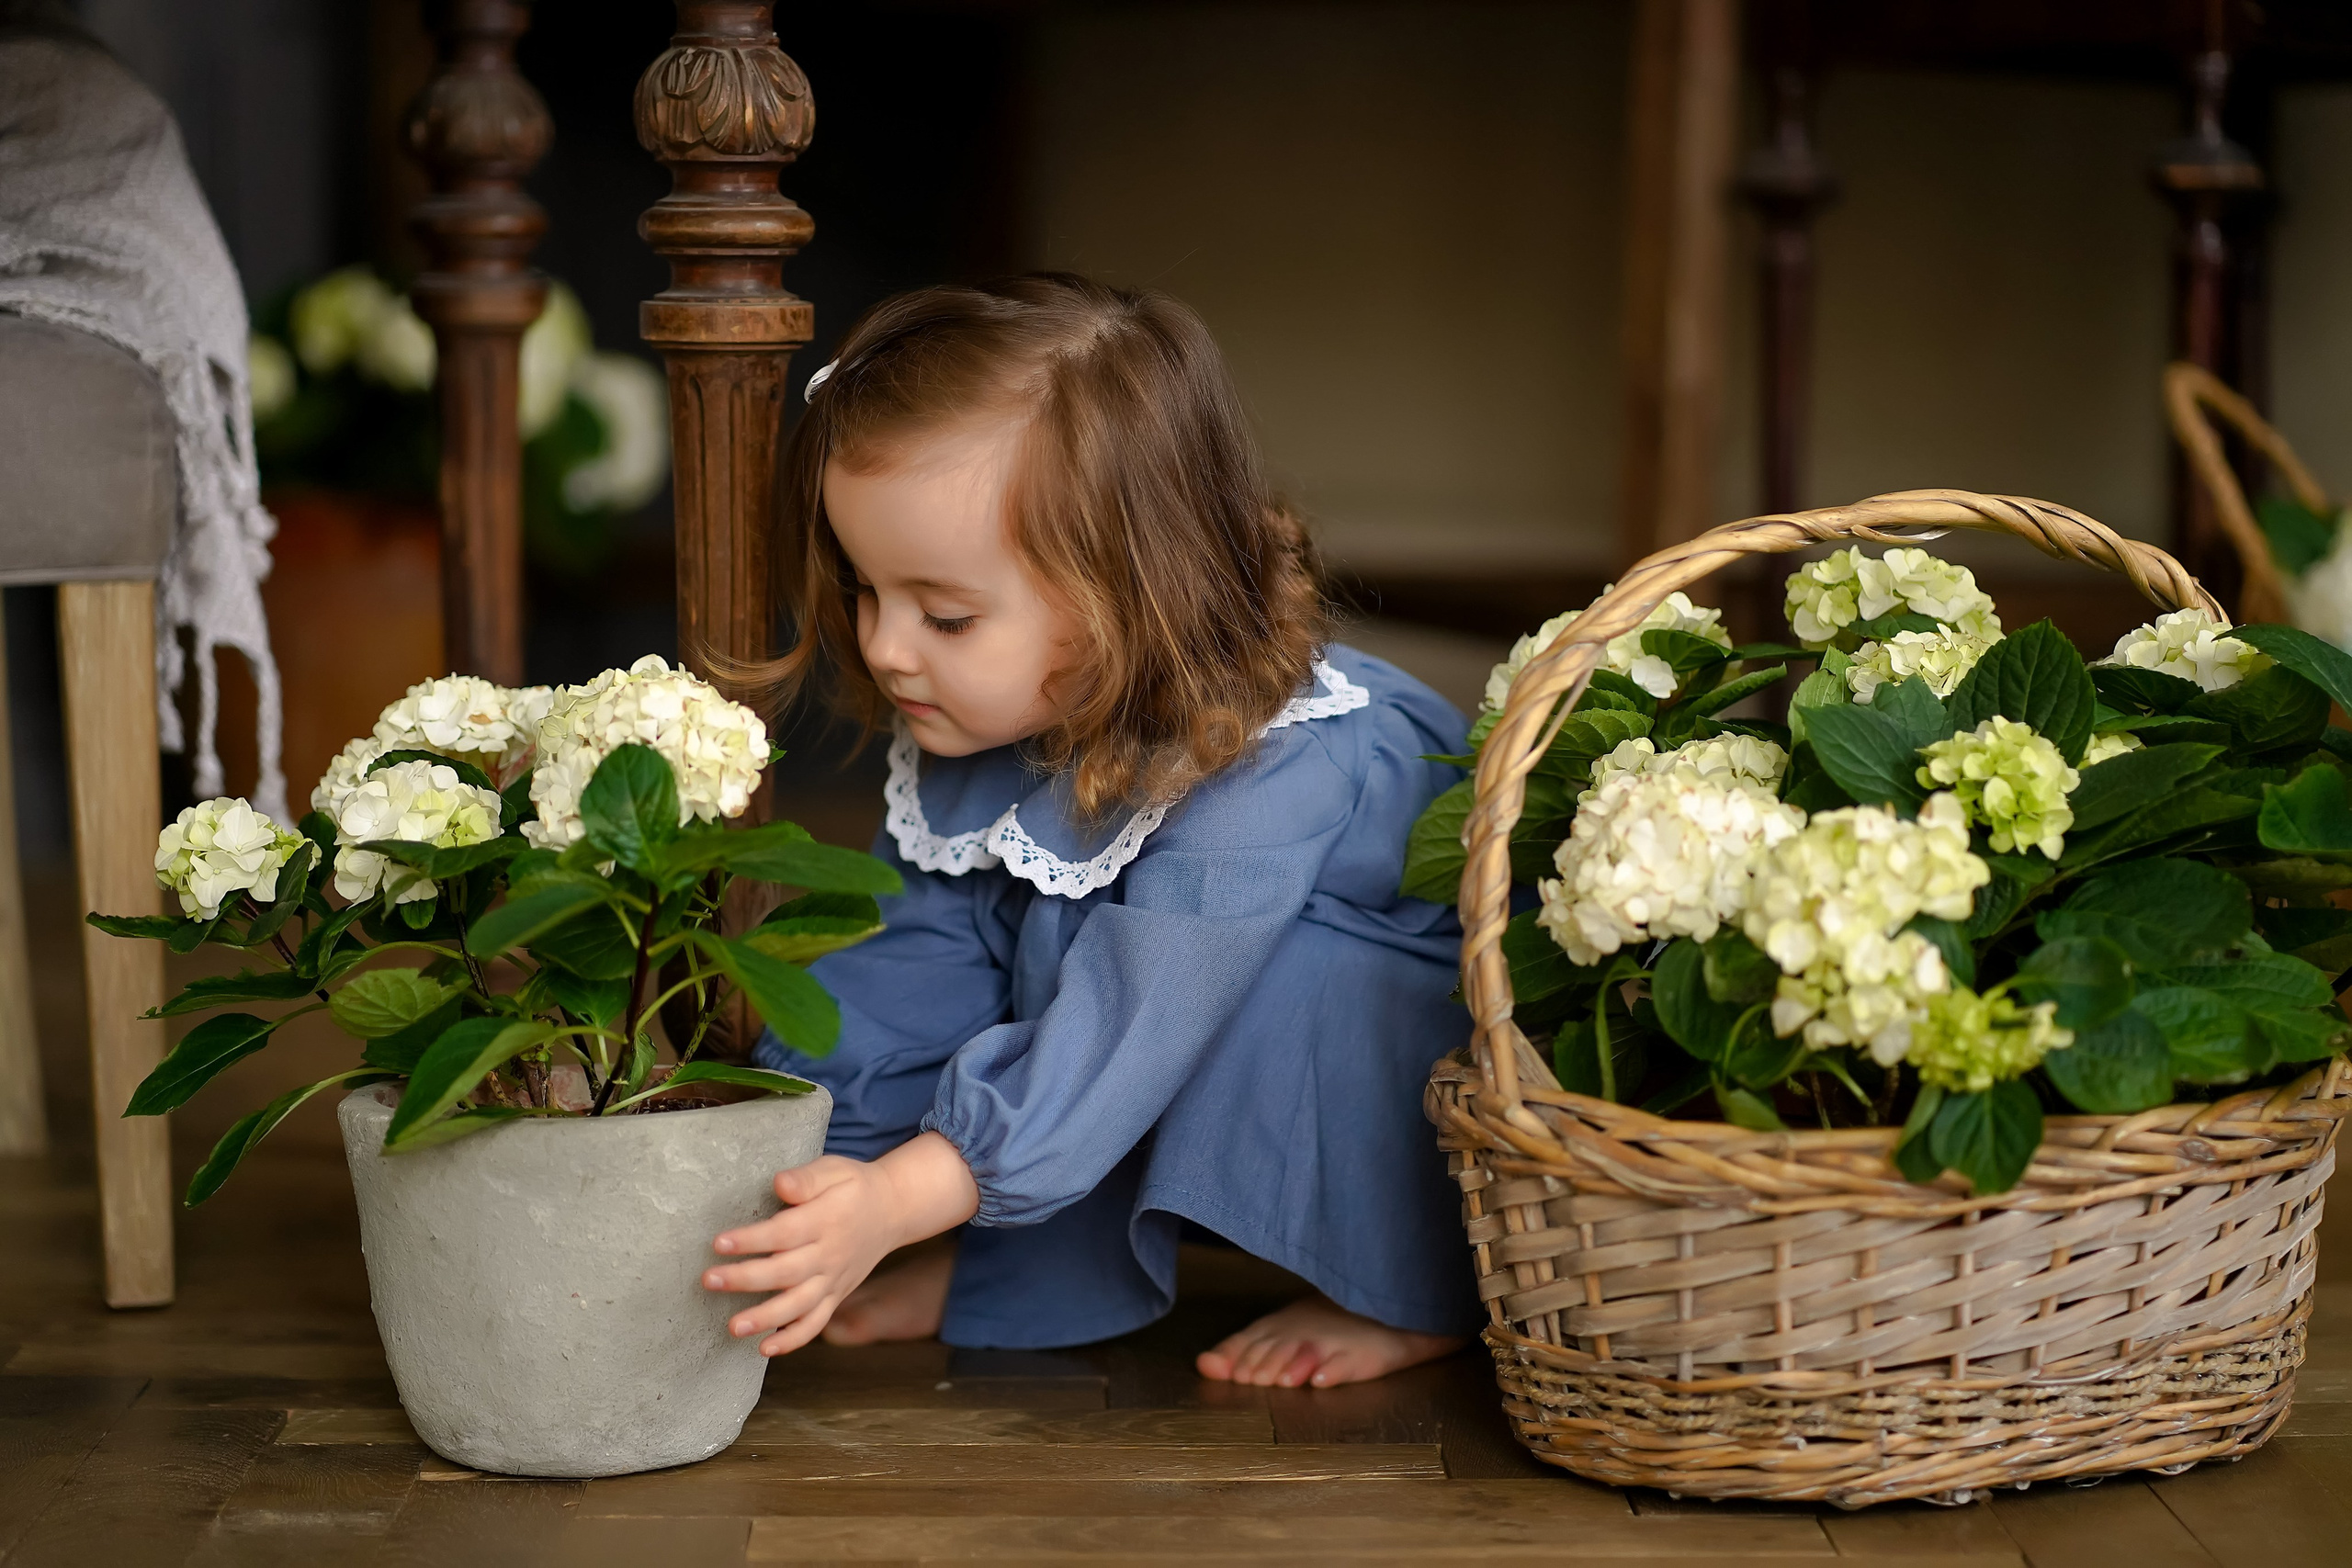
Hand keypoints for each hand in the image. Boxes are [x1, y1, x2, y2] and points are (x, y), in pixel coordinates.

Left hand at [702, 1130, 979, 1355]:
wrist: (893, 1210)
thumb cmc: (853, 1187)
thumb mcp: (834, 1170)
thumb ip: (806, 1179)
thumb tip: (780, 1184)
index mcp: (826, 1220)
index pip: (784, 1233)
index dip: (752, 1240)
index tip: (719, 1243)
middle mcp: (830, 1254)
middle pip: (786, 1272)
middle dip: (745, 1279)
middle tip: (709, 1281)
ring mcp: (834, 1279)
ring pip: (799, 1305)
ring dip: (766, 1318)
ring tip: (733, 1327)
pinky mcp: (836, 1296)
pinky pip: (816, 1323)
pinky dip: (793, 1339)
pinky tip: (764, 1349)